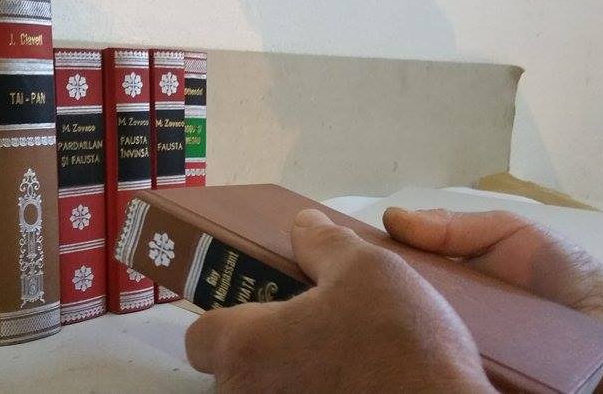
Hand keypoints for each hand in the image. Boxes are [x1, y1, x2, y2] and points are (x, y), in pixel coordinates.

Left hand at [184, 209, 494, 392]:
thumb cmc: (401, 346)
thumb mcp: (368, 270)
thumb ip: (324, 244)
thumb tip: (304, 225)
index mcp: (248, 347)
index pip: (201, 337)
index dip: (226, 323)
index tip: (260, 316)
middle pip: (233, 374)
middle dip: (264, 356)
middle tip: (311, 339)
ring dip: (290, 384)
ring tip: (338, 367)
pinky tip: (354, 390)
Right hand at [384, 207, 602, 392]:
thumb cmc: (557, 268)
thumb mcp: (503, 230)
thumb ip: (450, 226)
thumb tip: (391, 218)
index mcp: (443, 273)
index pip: (395, 268)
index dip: (371, 259)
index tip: (348, 250)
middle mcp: (443, 307)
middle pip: (398, 301)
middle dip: (382, 291)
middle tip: (366, 282)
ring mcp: (456, 338)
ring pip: (416, 332)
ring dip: (406, 321)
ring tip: (393, 311)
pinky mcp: (472, 367)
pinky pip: (444, 361)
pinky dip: (435, 351)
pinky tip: (427, 341)